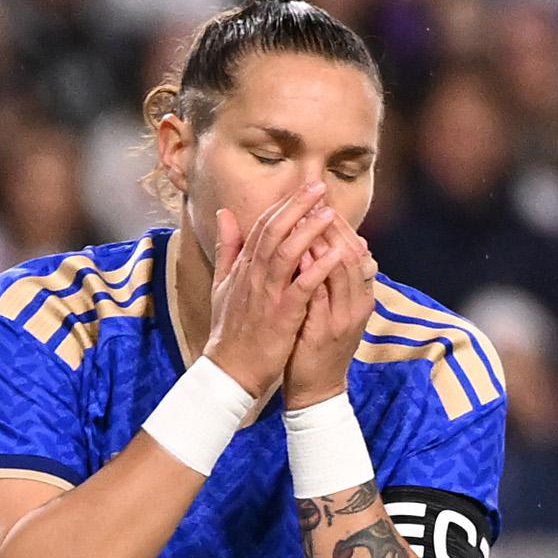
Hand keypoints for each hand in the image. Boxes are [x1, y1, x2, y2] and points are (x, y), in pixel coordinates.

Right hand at [203, 184, 333, 400]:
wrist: (230, 370)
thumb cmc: (229, 330)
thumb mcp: (221, 284)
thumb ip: (227, 248)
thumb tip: (224, 213)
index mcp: (243, 268)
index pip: (262, 227)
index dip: (283, 206)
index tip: (303, 189)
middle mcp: (253, 276)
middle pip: (274, 232)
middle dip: (297, 207)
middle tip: (319, 187)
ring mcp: (266, 295)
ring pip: (287, 254)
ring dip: (308, 231)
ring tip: (329, 212)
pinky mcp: (281, 315)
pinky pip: (301, 286)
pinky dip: (317, 268)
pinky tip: (335, 254)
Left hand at [281, 211, 378, 409]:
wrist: (315, 388)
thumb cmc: (316, 344)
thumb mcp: (327, 308)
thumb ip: (328, 277)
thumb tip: (326, 245)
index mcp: (357, 294)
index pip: (353, 248)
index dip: (337, 224)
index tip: (317, 202)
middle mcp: (356, 302)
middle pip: (351, 251)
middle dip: (332, 224)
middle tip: (313, 200)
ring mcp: (344, 316)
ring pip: (343, 268)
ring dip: (325, 242)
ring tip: (306, 218)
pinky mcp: (326, 330)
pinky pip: (322, 295)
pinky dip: (313, 273)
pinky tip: (299, 256)